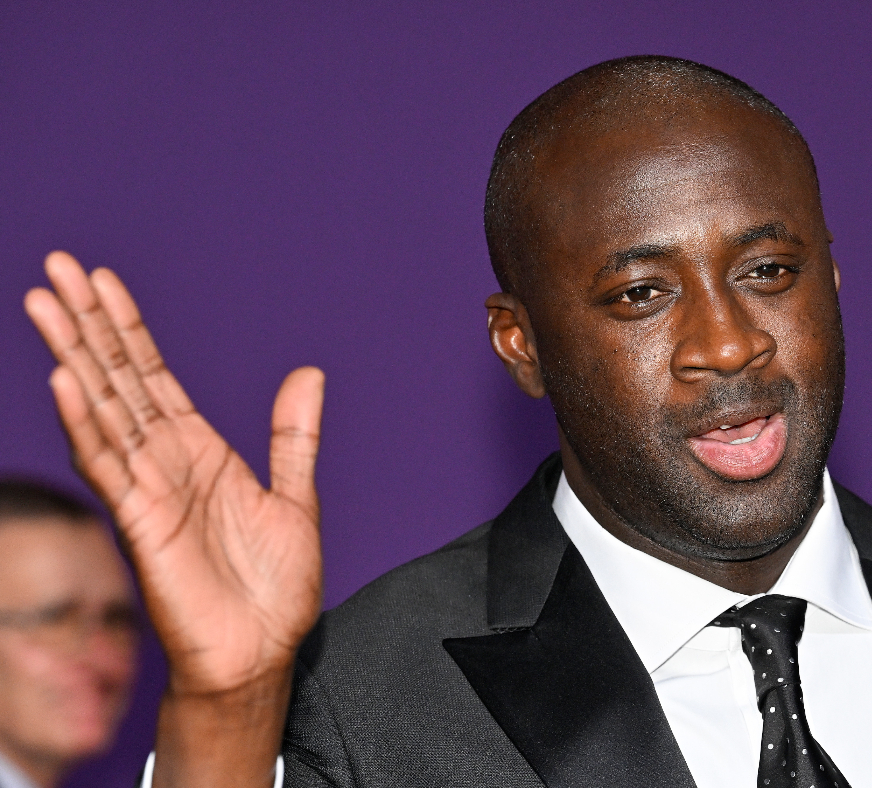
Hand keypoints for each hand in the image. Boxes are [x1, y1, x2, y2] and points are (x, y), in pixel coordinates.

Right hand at [25, 251, 323, 784]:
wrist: (262, 654)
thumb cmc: (273, 588)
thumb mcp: (295, 496)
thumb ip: (294, 436)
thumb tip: (308, 374)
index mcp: (198, 450)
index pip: (151, 374)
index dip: (127, 326)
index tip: (100, 279)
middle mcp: (165, 462)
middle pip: (117, 378)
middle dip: (86, 323)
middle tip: (55, 266)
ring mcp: (148, 489)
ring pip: (102, 409)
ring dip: (73, 356)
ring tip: (44, 304)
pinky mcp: (142, 523)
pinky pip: (109, 465)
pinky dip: (87, 423)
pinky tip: (66, 382)